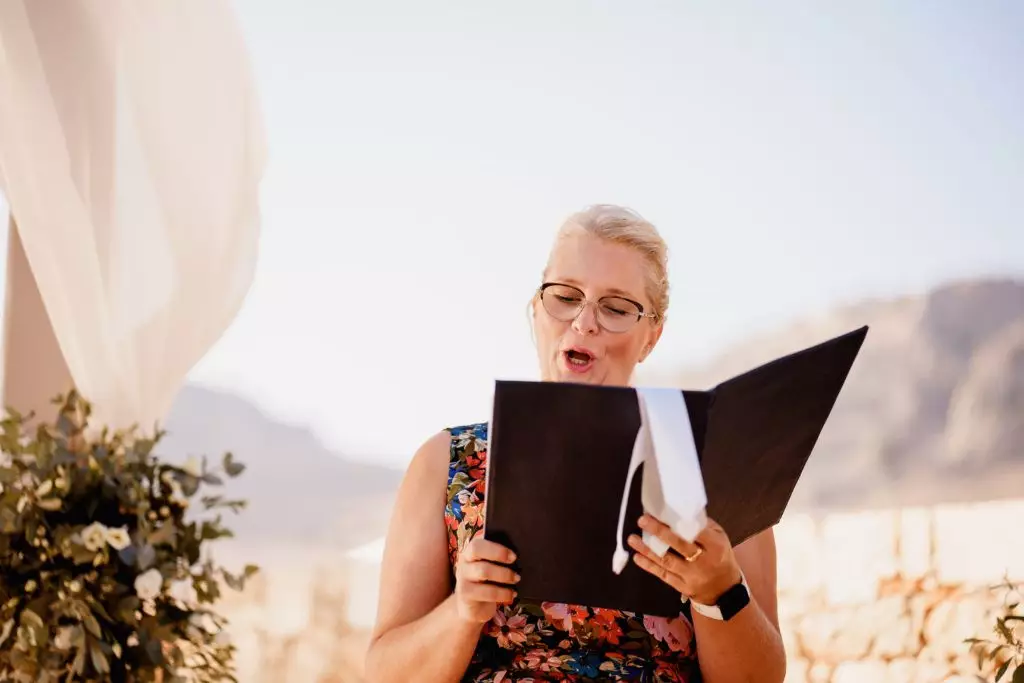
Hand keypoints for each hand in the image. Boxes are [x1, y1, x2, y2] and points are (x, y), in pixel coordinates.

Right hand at [453, 536, 519, 623]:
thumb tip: (516, 556)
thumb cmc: (487, 584)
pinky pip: (486, 592)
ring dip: (504, 575)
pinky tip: (511, 594)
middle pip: (476, 550)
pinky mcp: (465, 595)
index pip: (478, 542)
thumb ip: (498, 559)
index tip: (513, 556)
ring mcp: (462, 578)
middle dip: (499, 554)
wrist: (473, 608)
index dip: (496, 547)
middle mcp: (463, 562)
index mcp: (470, 552)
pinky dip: (503, 593)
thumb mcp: (490, 569)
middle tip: (515, 562)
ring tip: (516, 579)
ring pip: (483, 570)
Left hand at [628, 514, 742, 605]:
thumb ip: (703, 525)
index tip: (661, 511)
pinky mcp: (682, 587)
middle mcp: (703, 561)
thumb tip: (681, 511)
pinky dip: (649, 566)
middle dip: (659, 532)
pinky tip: (637, 557)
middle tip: (642, 520)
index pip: (696, 531)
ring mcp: (691, 576)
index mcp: (715, 546)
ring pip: (667, 561)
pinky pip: (663, 575)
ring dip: (648, 549)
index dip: (677, 522)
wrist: (725, 590)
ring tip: (632, 539)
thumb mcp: (720, 538)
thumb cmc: (720, 557)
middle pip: (680, 545)